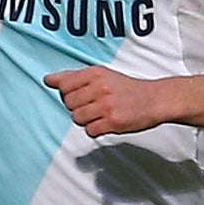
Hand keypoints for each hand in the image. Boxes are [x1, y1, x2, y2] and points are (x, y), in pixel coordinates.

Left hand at [44, 66, 174, 136]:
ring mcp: (106, 106)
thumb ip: (74, 77)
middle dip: (77, 107)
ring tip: (100, 114)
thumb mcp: (102, 75)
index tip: (78, 95)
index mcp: (96, 73)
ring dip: (86, 119)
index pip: (64, 85)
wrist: (155, 99)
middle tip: (93, 105)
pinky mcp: (113, 122)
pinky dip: (95, 129)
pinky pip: (90, 130)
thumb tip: (48, 79)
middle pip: (68, 103)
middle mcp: (100, 88)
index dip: (68, 93)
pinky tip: (106, 122)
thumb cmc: (126, 88)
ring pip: (77, 118)